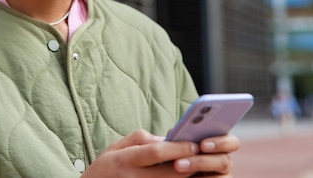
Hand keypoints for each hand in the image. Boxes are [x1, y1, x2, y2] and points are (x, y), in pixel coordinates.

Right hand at [81, 130, 238, 177]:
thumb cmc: (106, 167)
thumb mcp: (117, 146)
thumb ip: (141, 140)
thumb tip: (166, 139)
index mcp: (125, 159)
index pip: (155, 153)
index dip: (176, 148)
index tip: (193, 144)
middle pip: (169, 173)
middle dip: (191, 164)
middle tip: (206, 156)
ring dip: (189, 177)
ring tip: (202, 168)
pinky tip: (188, 177)